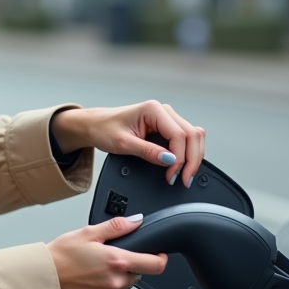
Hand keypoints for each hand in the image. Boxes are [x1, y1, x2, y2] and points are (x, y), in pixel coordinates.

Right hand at [47, 215, 167, 288]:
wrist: (43, 277)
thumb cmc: (61, 255)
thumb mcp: (88, 232)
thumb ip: (117, 226)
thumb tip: (136, 221)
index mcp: (117, 261)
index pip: (155, 265)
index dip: (160, 258)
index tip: (157, 254)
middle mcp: (116, 282)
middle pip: (138, 274)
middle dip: (129, 265)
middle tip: (108, 257)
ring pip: (125, 286)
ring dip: (117, 278)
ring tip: (95, 269)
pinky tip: (91, 281)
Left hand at [51, 101, 205, 186]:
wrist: (95, 126)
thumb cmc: (104, 129)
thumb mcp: (123, 144)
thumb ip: (147, 152)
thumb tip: (170, 161)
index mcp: (153, 109)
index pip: (179, 135)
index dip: (180, 158)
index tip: (172, 175)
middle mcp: (163, 111)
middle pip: (192, 135)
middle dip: (191, 160)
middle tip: (183, 179)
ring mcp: (167, 118)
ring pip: (194, 136)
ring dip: (192, 157)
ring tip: (183, 175)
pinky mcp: (166, 127)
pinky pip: (186, 139)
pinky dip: (187, 153)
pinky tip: (181, 166)